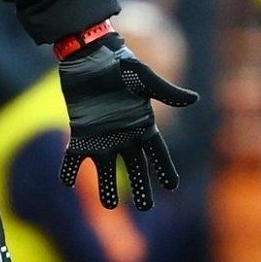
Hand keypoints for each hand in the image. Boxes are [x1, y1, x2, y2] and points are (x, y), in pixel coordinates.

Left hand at [59, 36, 197, 210]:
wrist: (88, 54)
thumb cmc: (118, 62)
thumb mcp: (142, 76)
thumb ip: (164, 91)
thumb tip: (194, 99)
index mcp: (142, 124)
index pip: (157, 153)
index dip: (165, 169)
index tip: (172, 186)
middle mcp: (123, 135)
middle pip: (135, 168)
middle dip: (141, 188)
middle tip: (146, 208)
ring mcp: (101, 136)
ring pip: (107, 169)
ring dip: (106, 187)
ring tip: (108, 206)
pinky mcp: (79, 133)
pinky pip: (75, 157)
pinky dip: (70, 169)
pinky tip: (66, 181)